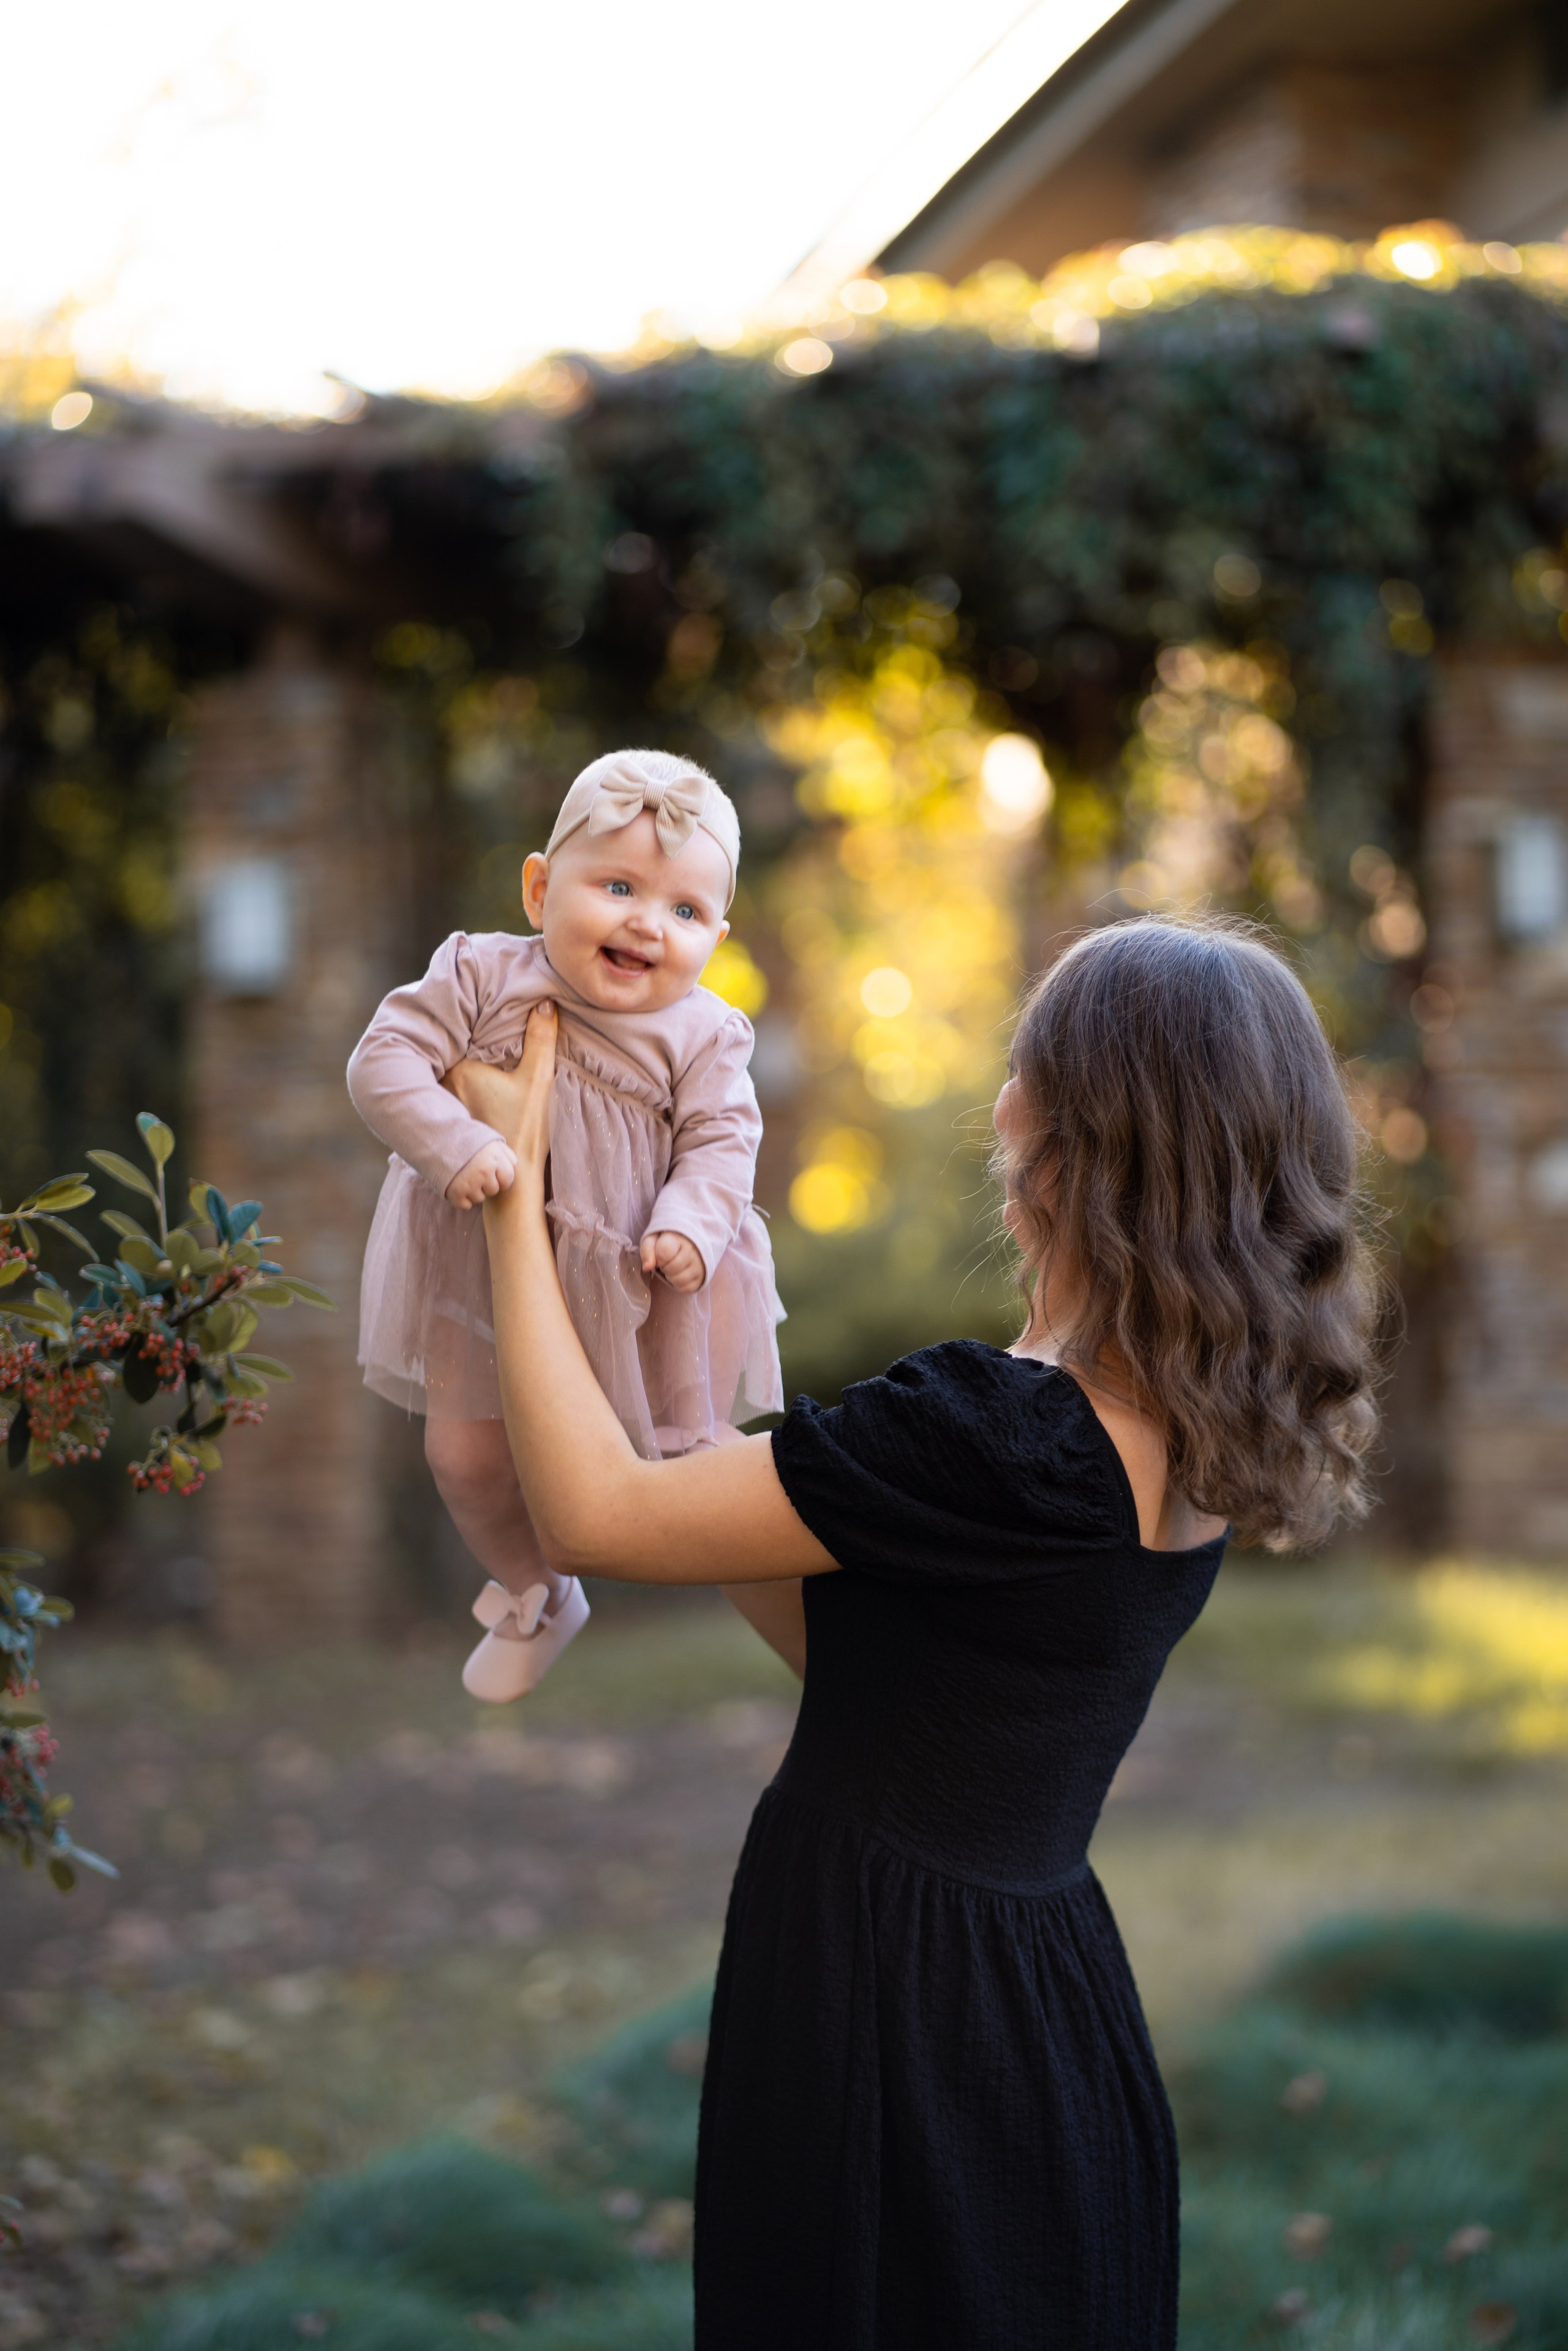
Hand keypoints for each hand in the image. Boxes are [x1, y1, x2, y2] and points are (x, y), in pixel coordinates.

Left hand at [444, 1004, 557, 1183]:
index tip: (483, 1010)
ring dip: (466, 1064)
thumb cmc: (525, 1130)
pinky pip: (453, 1091)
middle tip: (483, 1025)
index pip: (462, 1033)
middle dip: (468, 1040)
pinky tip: (482, 1084)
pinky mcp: (451, 1120)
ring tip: (485, 1053)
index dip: (473, 1021)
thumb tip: (544, 1003)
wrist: (513, 1181)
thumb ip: (541, 1040)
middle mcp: (445, 1085)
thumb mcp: (538, 1080)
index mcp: (461, 1070)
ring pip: (453, 1072)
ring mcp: (445, 1105)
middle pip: (456, 1051)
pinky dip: (464, 1085)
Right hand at [445, 1138, 516, 1208]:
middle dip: (486, 1183)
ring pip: (480, 1199)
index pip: (507, 1180)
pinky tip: (457, 1184)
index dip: (500, 1177)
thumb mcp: (491, 1141)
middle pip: (494, 1190)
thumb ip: (506, 1154)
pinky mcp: (455, 1194)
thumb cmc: (468, 1141)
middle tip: (474, 1171)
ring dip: (473, 1190)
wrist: (437, 1140)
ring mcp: (469, 1184)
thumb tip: (514, 1167)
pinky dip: (461, 1198)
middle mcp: (484, 1173)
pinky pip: (466, 1205)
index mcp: (495, 1159)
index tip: (491, 1171)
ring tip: (464, 1175)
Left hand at [640, 1230, 705, 1291]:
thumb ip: (647, 1250)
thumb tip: (647, 1267)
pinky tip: (679, 1274)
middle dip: (664, 1267)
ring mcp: (700, 1264)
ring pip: (679, 1280)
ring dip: (670, 1277)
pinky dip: (678, 1284)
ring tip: (673, 1267)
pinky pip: (686, 1288)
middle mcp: (693, 1250)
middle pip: (672, 1268)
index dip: (658, 1256)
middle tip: (667, 1261)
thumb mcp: (653, 1239)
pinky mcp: (702, 1278)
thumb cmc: (668, 1241)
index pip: (664, 1251)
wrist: (689, 1242)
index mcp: (679, 1237)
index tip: (660, 1254)